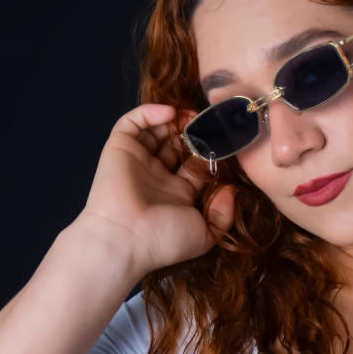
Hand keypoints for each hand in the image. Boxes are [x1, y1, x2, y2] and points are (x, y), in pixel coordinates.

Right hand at [75, 104, 237, 277]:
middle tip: (208, 122)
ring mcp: (138, 161)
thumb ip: (223, 215)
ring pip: (156, 130)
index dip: (209, 151)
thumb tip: (231, 190)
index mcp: (177, 193)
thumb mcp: (205, 235)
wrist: (126, 239)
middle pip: (176, 144)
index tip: (224, 141)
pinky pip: (132, 123)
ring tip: (191, 115)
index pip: (196, 164)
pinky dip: (149, 112)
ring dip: (174, 120)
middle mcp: (158, 175)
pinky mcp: (120, 148)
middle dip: (193, 132)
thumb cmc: (164, 240)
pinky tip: (169, 113)